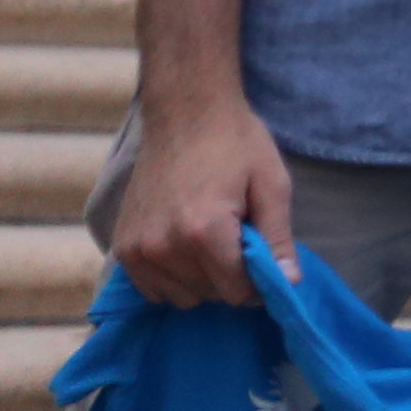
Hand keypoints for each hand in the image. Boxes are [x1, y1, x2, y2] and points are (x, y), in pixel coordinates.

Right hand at [110, 91, 291, 310]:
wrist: (186, 113)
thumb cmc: (236, 143)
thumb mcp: (272, 184)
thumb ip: (278, 240)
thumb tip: (288, 284)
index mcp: (205, 232)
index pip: (236, 291)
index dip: (259, 283)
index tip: (265, 261)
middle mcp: (164, 248)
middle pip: (209, 295)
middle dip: (232, 277)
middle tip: (240, 240)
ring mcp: (137, 250)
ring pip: (180, 296)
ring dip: (202, 280)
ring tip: (213, 240)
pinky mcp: (122, 247)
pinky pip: (152, 287)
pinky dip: (173, 278)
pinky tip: (187, 247)